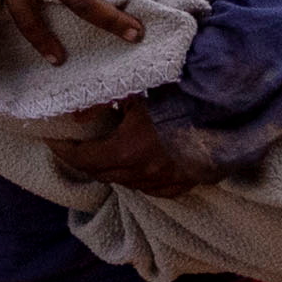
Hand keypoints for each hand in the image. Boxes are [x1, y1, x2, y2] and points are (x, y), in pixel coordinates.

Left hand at [38, 98, 223, 199]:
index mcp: (127, 151)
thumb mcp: (139, 92)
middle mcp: (142, 174)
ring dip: (110, 168)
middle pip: (100, 174)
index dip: (63, 151)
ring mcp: (163, 183)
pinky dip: (137, 177)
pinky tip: (138, 164)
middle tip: (73, 144)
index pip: (82, 159)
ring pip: (125, 182)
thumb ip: (104, 102)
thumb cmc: (183, 96)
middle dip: (83, 160)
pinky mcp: (183, 186)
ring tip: (104, 149)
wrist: (228, 112)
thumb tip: (76, 113)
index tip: (53, 140)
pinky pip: (151, 188)